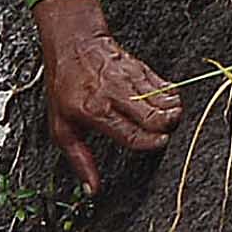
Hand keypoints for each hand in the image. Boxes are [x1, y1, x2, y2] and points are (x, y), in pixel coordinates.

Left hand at [33, 0, 181, 193]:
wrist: (73, 43)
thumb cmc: (65, 86)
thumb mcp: (61, 126)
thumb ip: (79, 159)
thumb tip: (92, 189)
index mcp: (94, 112)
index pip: (131, 133)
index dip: (150, 142)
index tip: (160, 144)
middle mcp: (113, 95)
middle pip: (152, 116)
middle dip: (166, 126)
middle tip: (168, 132)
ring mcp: (128, 80)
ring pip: (161, 99)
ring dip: (171, 111)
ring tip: (171, 118)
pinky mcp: (139, 68)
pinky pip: (163, 85)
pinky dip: (170, 95)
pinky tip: (168, 103)